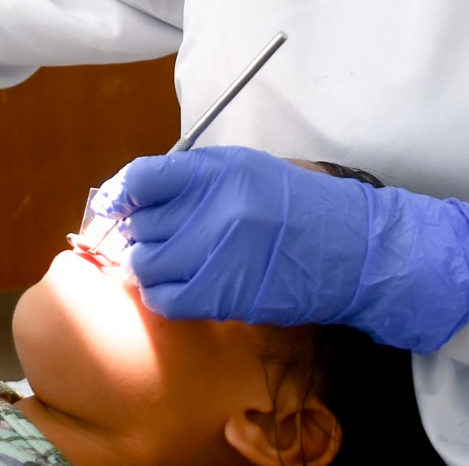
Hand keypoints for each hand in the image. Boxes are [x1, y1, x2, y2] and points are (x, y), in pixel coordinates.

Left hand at [89, 145, 468, 352]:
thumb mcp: (249, 170)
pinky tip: (174, 289)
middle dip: (136, 235)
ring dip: (147, 268)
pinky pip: (166, 299)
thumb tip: (137, 197)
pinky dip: (160, 296)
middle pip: (141, 225)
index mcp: (219, 169)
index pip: (142, 178)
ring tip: (166, 266)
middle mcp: (216, 206)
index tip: (114, 207)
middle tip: (151, 241)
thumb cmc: (300, 206)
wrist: (354, 248)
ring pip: (146, 264)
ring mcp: (221, 251)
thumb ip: (195, 180)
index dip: (119, 195)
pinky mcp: (228, 292)